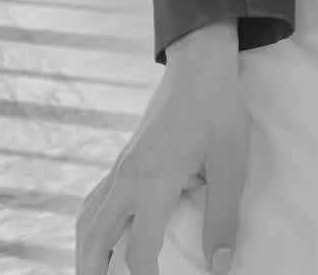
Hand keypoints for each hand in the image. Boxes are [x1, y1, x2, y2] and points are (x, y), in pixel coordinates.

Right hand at [76, 23, 246, 274]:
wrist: (198, 62)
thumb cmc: (218, 109)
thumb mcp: (230, 163)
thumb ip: (223, 218)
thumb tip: (220, 268)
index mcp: (153, 181)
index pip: (138, 252)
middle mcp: (127, 177)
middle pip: (94, 240)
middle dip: (95, 273)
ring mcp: (120, 166)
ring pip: (87, 220)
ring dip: (87, 254)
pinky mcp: (123, 158)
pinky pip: (94, 200)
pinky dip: (90, 229)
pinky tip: (102, 240)